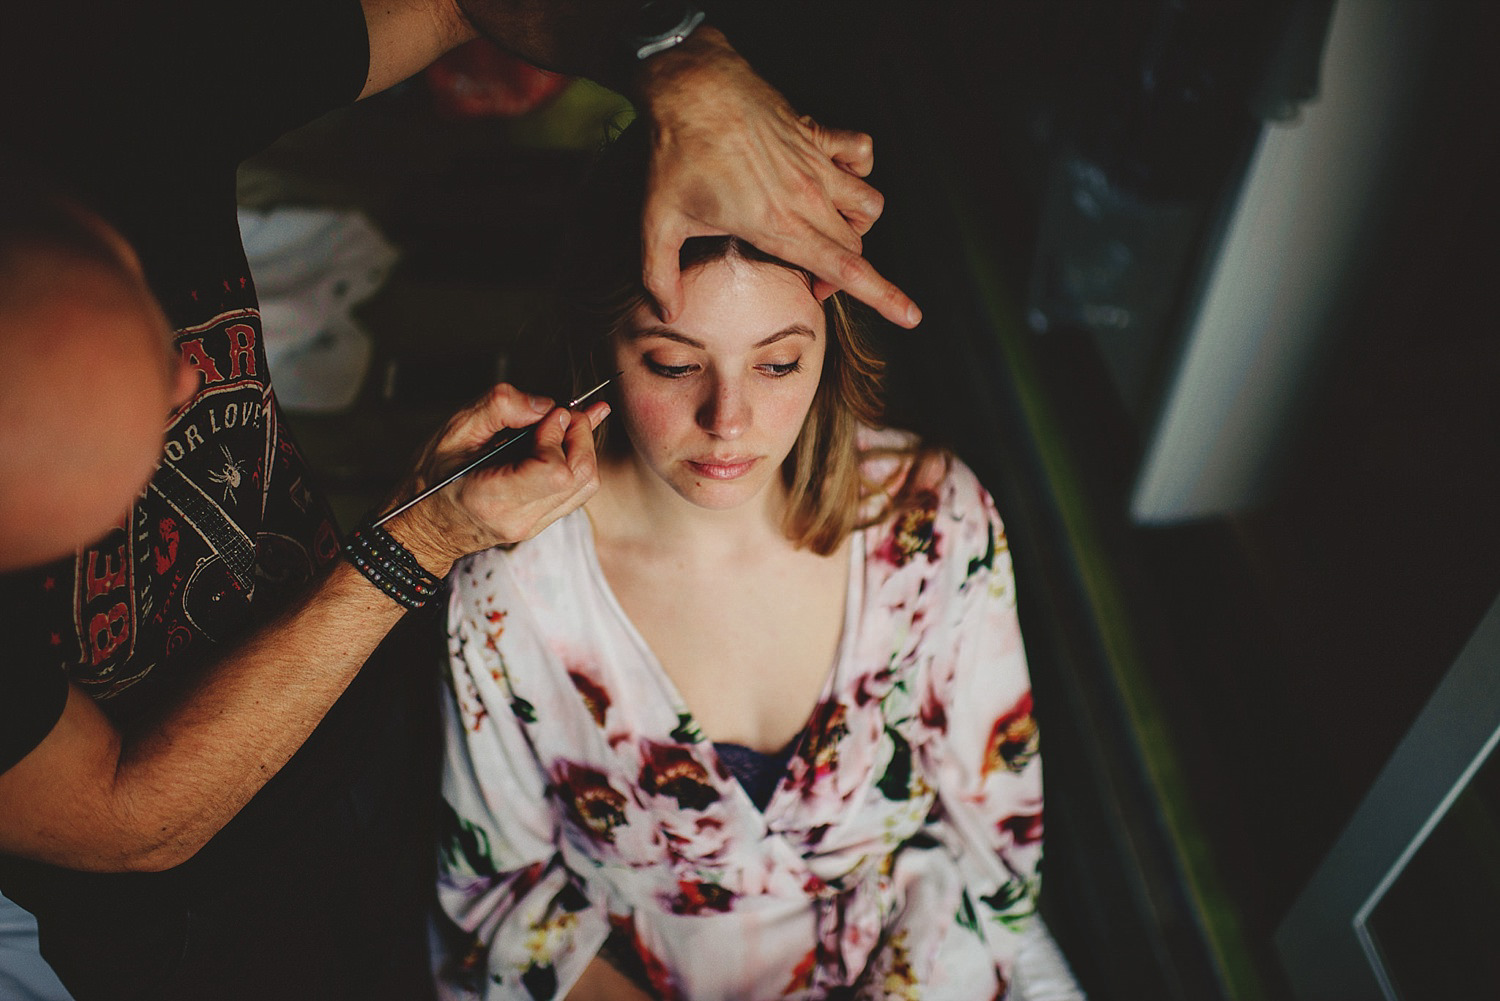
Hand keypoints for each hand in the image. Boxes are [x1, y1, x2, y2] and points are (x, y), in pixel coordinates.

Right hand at [384, 383, 608, 572]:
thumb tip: (545, 405)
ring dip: (582, 447)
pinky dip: (577, 460)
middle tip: (561, 414)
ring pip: (586, 485)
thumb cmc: (432, 478)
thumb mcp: (454, 431)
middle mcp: (519, 518)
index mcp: (492, 498)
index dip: (558, 434)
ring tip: (562, 424)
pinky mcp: (543, 522)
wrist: (426, 525)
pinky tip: (567, 438)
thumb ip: (499, 408)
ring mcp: (534, 525)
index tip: (547, 414)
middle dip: (580, 436)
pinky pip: (577, 491)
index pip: (554, 470)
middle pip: (580, 477)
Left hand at [637, 27, 921, 328]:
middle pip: (854, 247)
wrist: (691, 85)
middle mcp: (807, 196)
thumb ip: (659, 275)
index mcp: (778, 225)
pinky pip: (861, 153)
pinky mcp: (815, 134)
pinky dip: (859, 169)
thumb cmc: (676, 151)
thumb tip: (667, 312)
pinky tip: (838, 178)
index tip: (912, 316)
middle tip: (809, 281)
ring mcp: (816, 163)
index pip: (845, 269)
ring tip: (827, 235)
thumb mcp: (657, 221)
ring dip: (857, 227)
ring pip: (868, 204)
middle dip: (842, 275)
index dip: (884, 297)